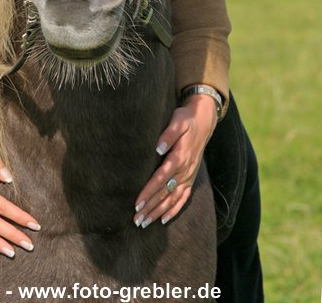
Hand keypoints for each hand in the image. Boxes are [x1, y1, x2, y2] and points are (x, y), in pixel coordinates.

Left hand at [133, 94, 216, 227]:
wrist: (204, 120)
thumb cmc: (186, 119)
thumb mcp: (178, 121)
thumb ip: (168, 134)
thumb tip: (158, 147)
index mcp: (180, 157)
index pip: (161, 179)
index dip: (149, 192)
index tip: (137, 203)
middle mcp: (185, 170)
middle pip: (165, 193)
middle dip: (151, 207)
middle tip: (137, 220)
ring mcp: (189, 176)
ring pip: (173, 199)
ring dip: (159, 212)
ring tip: (145, 223)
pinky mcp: (191, 178)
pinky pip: (183, 198)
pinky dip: (174, 210)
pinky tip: (164, 219)